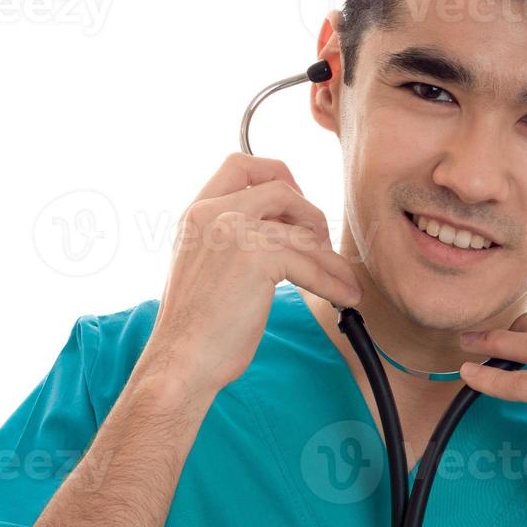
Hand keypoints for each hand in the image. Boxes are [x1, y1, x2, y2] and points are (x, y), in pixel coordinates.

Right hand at [140, 153, 362, 397]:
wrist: (181, 361)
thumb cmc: (196, 328)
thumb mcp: (204, 266)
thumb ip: (230, 240)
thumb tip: (283, 232)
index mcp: (197, 213)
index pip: (241, 165)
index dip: (278, 175)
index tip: (296, 203)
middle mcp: (212, 213)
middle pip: (280, 186)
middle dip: (309, 212)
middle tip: (320, 245)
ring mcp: (233, 231)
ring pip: (302, 231)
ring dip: (330, 258)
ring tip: (345, 280)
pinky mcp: (256, 257)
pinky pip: (310, 263)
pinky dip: (333, 281)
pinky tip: (344, 297)